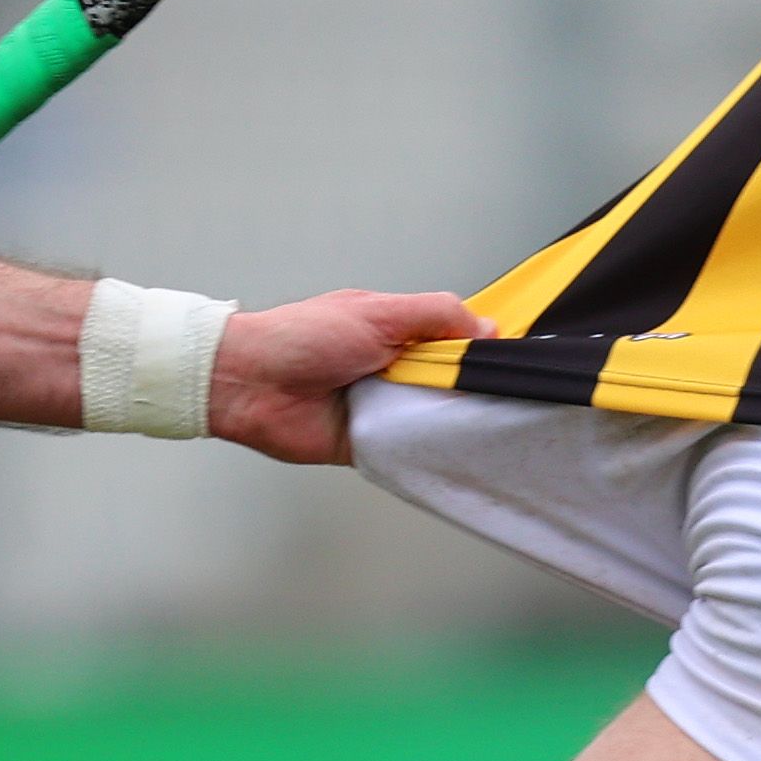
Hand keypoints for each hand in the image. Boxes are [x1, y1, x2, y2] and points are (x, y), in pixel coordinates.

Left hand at [208, 289, 495, 463]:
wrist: (249, 384)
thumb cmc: (301, 337)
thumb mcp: (378, 312)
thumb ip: (435, 314)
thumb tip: (488, 327)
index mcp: (399, 330)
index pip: (456, 338)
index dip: (482, 349)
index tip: (511, 359)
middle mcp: (396, 367)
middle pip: (454, 380)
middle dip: (473, 387)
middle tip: (495, 394)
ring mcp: (385, 406)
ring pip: (437, 416)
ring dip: (451, 418)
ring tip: (477, 421)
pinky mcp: (373, 442)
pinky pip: (410, 448)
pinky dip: (426, 448)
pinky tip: (446, 447)